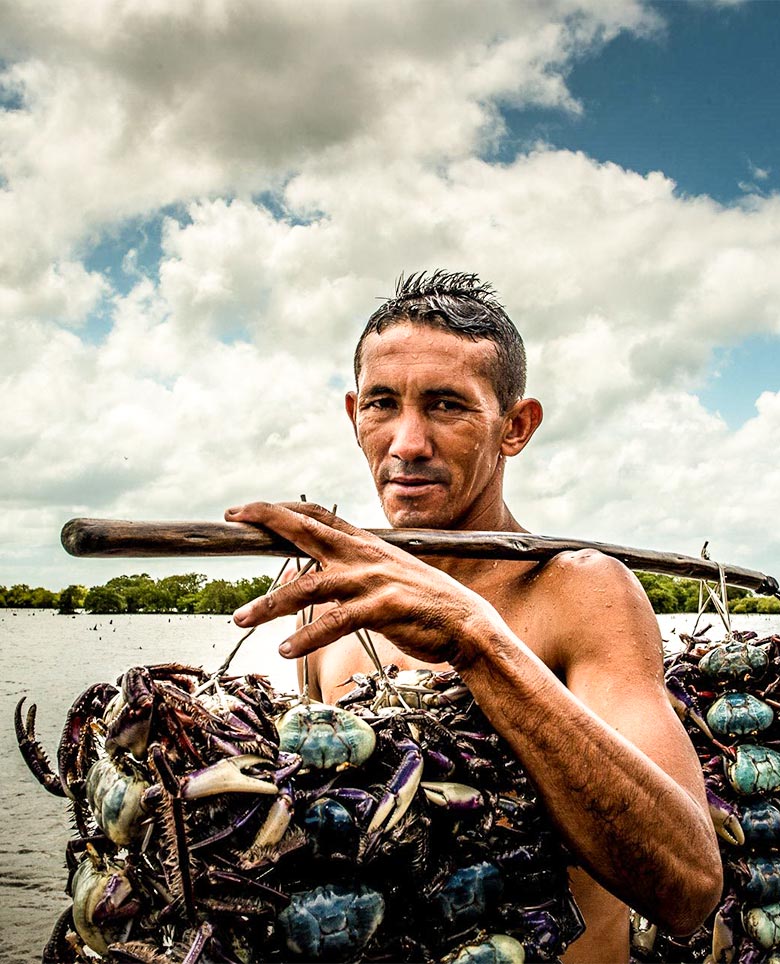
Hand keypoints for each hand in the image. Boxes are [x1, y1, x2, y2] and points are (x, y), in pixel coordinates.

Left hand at [224, 501, 497, 666]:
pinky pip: (334, 623)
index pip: (316, 515)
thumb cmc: (421, 600)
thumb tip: (310, 572)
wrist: (465, 621)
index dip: (279, 509)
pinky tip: (285, 649)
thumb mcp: (385, 573)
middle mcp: (363, 555)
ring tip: (240, 618)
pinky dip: (306, 637)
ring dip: (270, 604)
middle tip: (232, 519)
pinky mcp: (382, 609)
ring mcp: (372, 580)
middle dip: (267, 522)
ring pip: (308, 587)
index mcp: (364, 544)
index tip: (246, 509)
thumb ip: (350, 568)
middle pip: (306, 531)